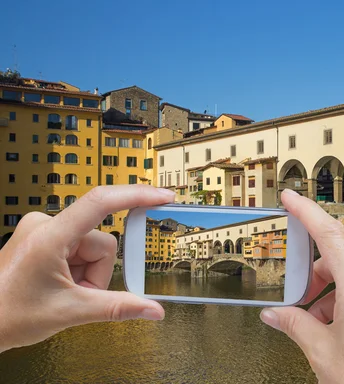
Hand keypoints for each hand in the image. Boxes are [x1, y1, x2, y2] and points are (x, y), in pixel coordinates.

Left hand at [0, 185, 174, 353]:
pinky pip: (78, 250)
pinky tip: (62, 286)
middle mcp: (45, 226)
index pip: (101, 203)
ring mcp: (43, 232)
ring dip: (88, 275)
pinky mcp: (44, 239)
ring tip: (67, 293)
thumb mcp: (70, 312)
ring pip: (91, 249)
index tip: (161, 196)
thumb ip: (117, 308)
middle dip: (98, 272)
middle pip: (101, 242)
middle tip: (81, 293)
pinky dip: (79, 271)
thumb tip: (151, 309)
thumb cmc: (7, 314)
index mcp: (49, 236)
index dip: (137, 196)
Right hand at [260, 189, 343, 382]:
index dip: (308, 212)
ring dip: (335, 282)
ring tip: (318, 313)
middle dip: (320, 262)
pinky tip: (337, 322)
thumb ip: (294, 324)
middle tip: (302, 285)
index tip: (292, 198)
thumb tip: (276, 314)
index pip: (331, 236)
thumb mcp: (320, 352)